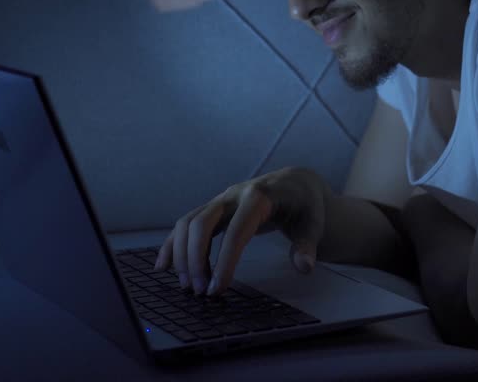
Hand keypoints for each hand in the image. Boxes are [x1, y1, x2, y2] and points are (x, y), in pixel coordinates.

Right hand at [153, 166, 330, 295]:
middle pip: (201, 222)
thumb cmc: (305, 205)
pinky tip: (163, 266)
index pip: (236, 231)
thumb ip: (307, 245)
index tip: (218, 288)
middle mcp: (234, 195)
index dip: (225, 260)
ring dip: (182, 255)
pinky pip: (186, 224)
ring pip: (188, 222)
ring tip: (189, 287)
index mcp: (259, 197)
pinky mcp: (214, 208)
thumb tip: (304, 267)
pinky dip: (172, 244)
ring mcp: (221, 200)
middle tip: (200, 292)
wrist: (295, 184)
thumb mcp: (314, 224)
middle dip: (195, 259)